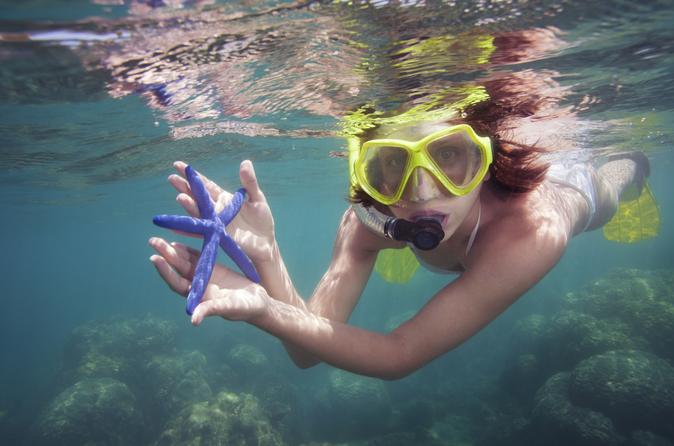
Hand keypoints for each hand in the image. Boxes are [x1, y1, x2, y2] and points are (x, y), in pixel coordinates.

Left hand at [149, 238, 269, 324]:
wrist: (258, 302)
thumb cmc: (244, 308)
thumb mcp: (229, 308)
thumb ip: (211, 310)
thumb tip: (194, 320)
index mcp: (197, 297)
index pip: (177, 283)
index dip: (166, 272)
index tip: (155, 258)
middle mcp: (196, 286)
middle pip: (177, 269)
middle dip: (165, 256)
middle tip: (153, 241)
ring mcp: (203, 276)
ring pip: (184, 262)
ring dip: (172, 251)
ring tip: (159, 239)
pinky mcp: (212, 268)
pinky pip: (197, 257)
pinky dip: (187, 250)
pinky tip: (177, 241)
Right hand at [169, 160, 275, 263]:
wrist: (266, 242)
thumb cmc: (261, 219)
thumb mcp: (257, 198)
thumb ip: (249, 182)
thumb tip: (245, 162)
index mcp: (224, 198)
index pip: (206, 185)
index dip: (193, 176)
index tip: (178, 165)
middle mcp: (216, 209)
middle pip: (197, 196)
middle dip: (185, 187)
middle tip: (172, 178)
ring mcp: (216, 223)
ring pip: (199, 213)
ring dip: (190, 206)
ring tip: (181, 197)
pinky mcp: (219, 236)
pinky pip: (202, 233)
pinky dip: (190, 231)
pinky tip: (176, 228)